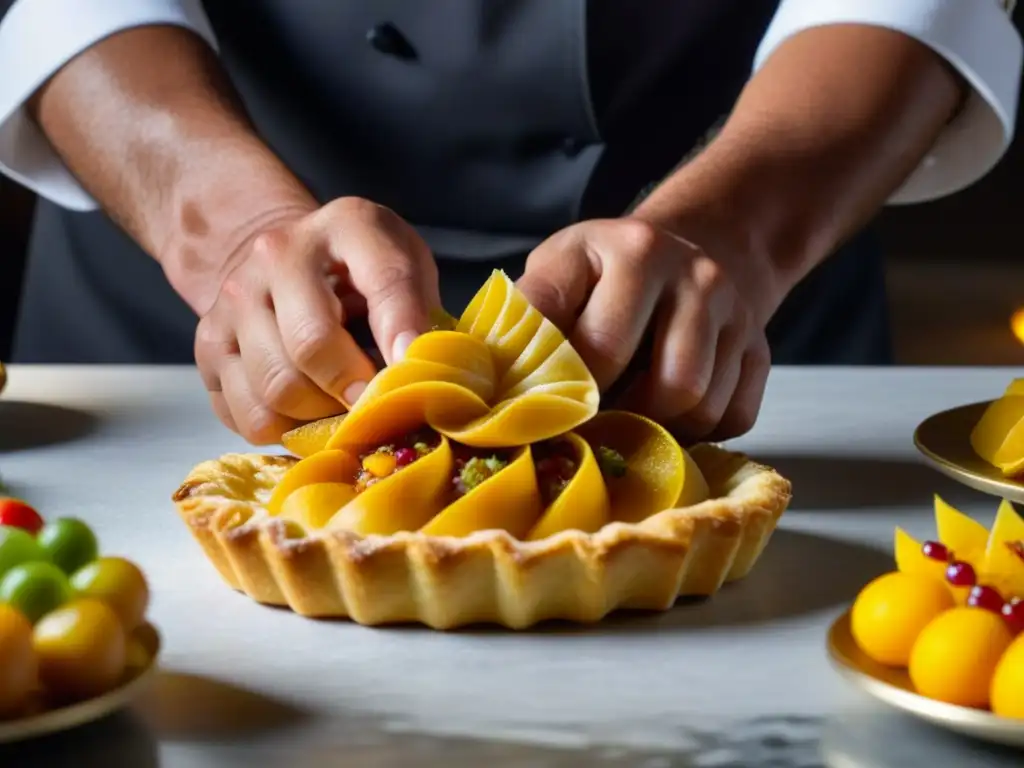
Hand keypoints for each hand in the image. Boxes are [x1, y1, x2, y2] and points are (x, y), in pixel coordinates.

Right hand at [194, 197, 440, 443]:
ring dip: (318, 415)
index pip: (384, 281)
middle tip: (373, 405)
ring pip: (276, 389)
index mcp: (347, 225)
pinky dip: (283, 431)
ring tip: (339, 405)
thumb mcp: (405, 268)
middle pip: (311, 345)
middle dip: (353, 389)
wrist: (284, 259)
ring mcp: (234, 300)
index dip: (402, 333)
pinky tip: (304, 410)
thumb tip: (425, 377)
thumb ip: (421, 313)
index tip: (413, 372)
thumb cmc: (361, 274)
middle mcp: (278, 254)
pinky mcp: (208, 345)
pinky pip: (247, 416)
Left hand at [516, 217, 772, 441]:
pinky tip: (665, 414)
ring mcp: (735, 314)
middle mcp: (694, 275)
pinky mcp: (761, 351)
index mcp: (632, 249)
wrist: (696, 248)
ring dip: (657, 428)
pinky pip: (732, 420)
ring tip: (622, 417)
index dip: (565, 394)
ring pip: (700, 407)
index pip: (596, 346)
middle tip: (583, 426)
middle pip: (661, 386)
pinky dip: (696, 433)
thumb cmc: (606, 272)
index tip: (540, 416)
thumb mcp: (559, 269)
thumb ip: (528, 316)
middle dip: (617, 418)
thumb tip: (490, 384)